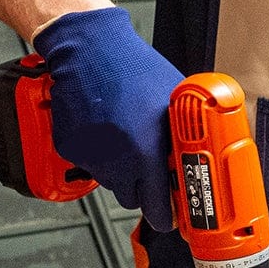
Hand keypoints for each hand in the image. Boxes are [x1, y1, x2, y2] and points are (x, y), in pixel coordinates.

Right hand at [33, 7, 183, 230]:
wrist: (89, 48)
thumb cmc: (134, 69)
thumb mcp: (173, 102)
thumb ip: (183, 137)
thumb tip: (199, 160)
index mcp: (146, 151)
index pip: (156, 205)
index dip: (165, 216)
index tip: (169, 218)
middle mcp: (116, 159)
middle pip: (132, 199)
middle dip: (141, 189)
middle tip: (147, 169)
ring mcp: (90, 155)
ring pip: (110, 182)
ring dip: (120, 170)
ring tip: (124, 137)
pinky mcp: (70, 148)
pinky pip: (88, 164)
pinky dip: (97, 154)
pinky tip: (104, 128)